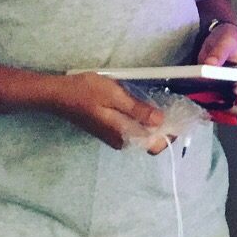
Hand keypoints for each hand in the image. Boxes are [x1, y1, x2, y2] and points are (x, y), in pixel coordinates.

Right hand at [45, 72, 167, 151]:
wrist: (57, 94)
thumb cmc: (84, 92)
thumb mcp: (114, 95)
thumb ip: (137, 110)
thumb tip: (160, 121)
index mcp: (122, 135)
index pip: (155, 144)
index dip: (170, 134)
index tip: (180, 118)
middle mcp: (120, 140)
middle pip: (150, 141)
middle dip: (164, 128)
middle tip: (173, 109)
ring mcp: (114, 136)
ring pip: (142, 135)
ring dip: (154, 124)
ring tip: (161, 105)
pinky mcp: (110, 130)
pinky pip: (133, 130)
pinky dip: (142, 121)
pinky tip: (143, 106)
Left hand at [198, 22, 236, 112]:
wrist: (215, 40)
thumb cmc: (228, 38)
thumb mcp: (226, 40)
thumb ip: (219, 52)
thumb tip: (209, 65)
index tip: (235, 88)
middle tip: (221, 98)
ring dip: (225, 109)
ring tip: (211, 99)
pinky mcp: (225, 96)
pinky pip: (224, 108)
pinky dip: (215, 108)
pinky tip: (205, 100)